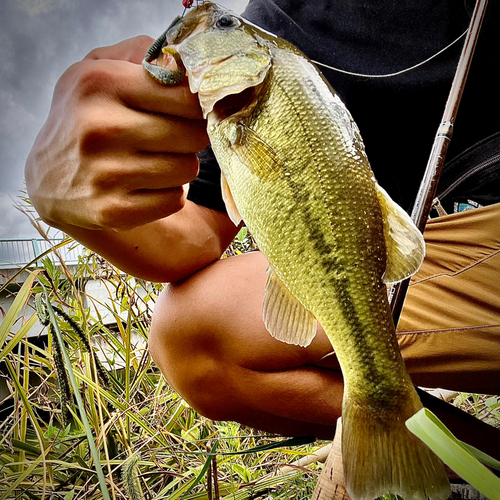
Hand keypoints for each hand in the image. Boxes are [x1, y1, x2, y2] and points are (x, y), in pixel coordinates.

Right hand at [25, 36, 208, 230]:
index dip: (195, 105)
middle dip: (191, 136)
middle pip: (193, 135)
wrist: (50, 177)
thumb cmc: (88, 116)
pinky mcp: (113, 210)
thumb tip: (187, 67)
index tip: (186, 110)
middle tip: (173, 136)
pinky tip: (148, 184)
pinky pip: (175, 200)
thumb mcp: (102, 71)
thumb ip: (146, 55)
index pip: (186, 96)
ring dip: (180, 165)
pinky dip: (169, 193)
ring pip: (187, 169)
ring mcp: (106, 173)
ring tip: (157, 159)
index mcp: (100, 83)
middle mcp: (100, 127)